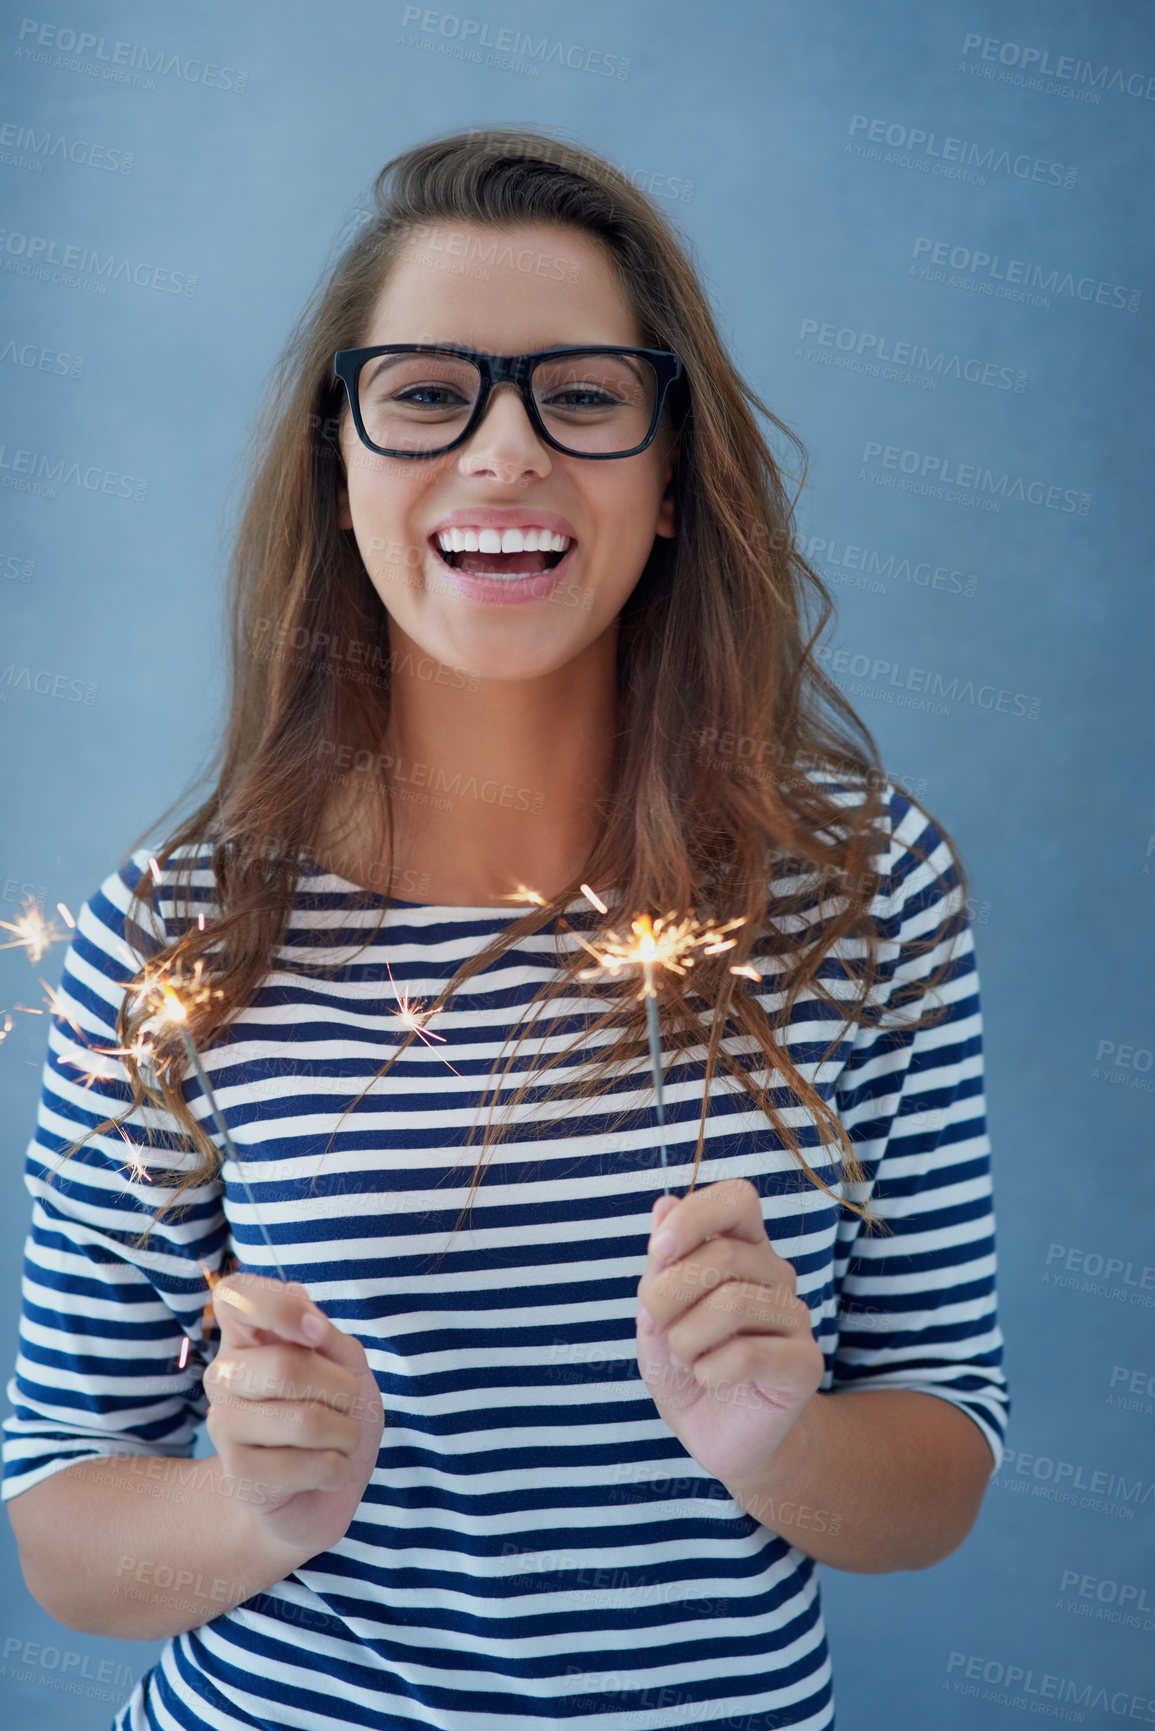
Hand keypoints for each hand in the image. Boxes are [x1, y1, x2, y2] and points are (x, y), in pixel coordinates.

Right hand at [204, 1272, 383, 1558]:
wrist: (325, 1491)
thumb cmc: (335, 1414)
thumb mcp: (348, 1365)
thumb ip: (327, 1335)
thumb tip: (301, 1303)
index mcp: (247, 1337)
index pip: (234, 1295)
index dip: (278, 1306)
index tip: (316, 1332)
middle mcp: (224, 1375)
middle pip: (286, 1366)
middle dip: (342, 1388)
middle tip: (346, 1404)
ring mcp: (224, 1425)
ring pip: (305, 1420)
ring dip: (346, 1433)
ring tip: (339, 1440)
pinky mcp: (238, 1474)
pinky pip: (308, 1465)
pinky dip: (337, 1469)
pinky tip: (324, 1472)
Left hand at [635, 1178, 823, 1485]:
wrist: (716, 1434)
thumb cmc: (684, 1365)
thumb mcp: (656, 1314)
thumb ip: (662, 1264)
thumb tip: (664, 1203)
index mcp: (743, 1248)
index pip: (737, 1199)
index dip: (695, 1217)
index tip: (659, 1251)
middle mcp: (775, 1274)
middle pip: (722, 1256)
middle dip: (667, 1294)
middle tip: (653, 1326)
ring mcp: (795, 1317)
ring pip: (732, 1304)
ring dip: (685, 1338)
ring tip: (683, 1357)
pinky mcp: (805, 1363)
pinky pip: (746, 1355)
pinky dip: (708, 1371)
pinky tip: (709, 1379)